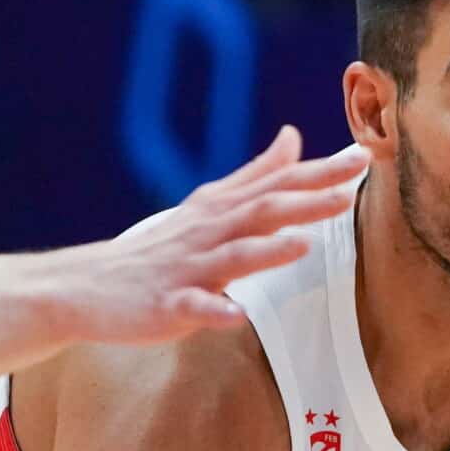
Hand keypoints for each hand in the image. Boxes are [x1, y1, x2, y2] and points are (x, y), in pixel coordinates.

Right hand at [60, 128, 366, 343]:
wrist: (87, 286)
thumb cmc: (156, 250)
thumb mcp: (207, 205)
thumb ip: (253, 174)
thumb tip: (292, 136)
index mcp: (221, 211)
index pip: (276, 185)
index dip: (319, 172)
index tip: (362, 155)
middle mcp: (207, 234)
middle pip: (261, 212)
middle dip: (305, 200)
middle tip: (349, 187)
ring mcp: (187, 271)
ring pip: (231, 257)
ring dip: (265, 250)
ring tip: (301, 244)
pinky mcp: (166, 306)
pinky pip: (192, 309)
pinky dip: (213, 311)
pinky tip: (235, 314)